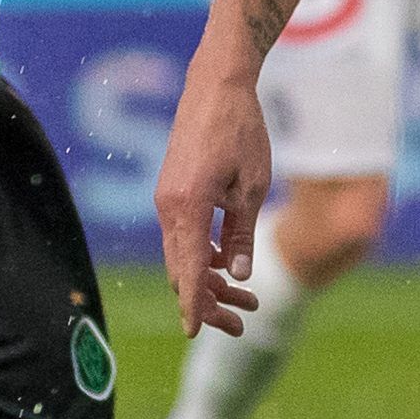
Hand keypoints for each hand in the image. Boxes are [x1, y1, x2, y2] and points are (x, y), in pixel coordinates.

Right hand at [156, 54, 272, 335]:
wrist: (216, 85)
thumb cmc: (241, 130)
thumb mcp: (252, 186)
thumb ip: (242, 233)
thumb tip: (239, 276)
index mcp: (188, 207)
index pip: (191, 269)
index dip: (196, 305)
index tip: (197, 333)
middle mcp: (168, 207)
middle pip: (184, 271)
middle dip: (210, 302)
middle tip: (242, 324)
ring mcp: (166, 200)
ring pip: (183, 256)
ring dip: (210, 281)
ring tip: (247, 302)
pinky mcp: (172, 193)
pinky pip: (183, 237)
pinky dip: (203, 256)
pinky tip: (229, 266)